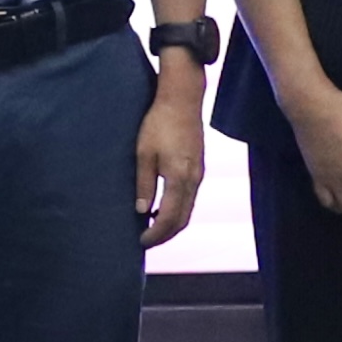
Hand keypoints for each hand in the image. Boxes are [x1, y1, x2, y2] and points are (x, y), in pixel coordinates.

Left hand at [131, 58, 208, 251]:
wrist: (182, 99)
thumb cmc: (159, 123)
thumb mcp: (144, 153)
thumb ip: (144, 184)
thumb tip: (142, 211)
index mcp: (179, 178)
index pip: (170, 218)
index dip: (156, 234)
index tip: (141, 241)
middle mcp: (194, 180)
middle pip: (183, 219)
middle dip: (165, 234)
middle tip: (146, 240)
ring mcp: (199, 174)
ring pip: (189, 209)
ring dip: (172, 223)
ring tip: (152, 227)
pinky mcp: (199, 167)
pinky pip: (191, 197)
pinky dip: (178, 209)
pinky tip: (163, 207)